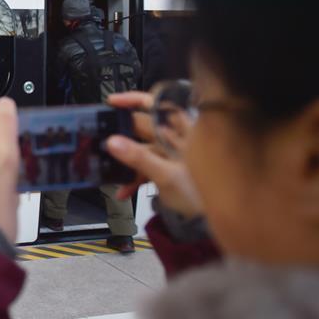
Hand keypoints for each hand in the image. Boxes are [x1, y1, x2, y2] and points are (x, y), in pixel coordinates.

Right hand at [105, 91, 203, 217]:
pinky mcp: (167, 169)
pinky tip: (123, 190)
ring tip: (111, 172)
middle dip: (121, 133)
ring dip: (126, 161)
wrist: (216, 220)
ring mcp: (170, 153)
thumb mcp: (167, 175)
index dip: (132, 99)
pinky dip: (134, 177)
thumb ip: (139, 158)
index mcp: (180, 129)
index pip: (156, 103)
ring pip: (141, 149)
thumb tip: (113, 142)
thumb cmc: (202, 194)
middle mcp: (175, 137)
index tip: (111, 102)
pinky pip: (145, 167)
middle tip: (102, 139)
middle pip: (143, 125)